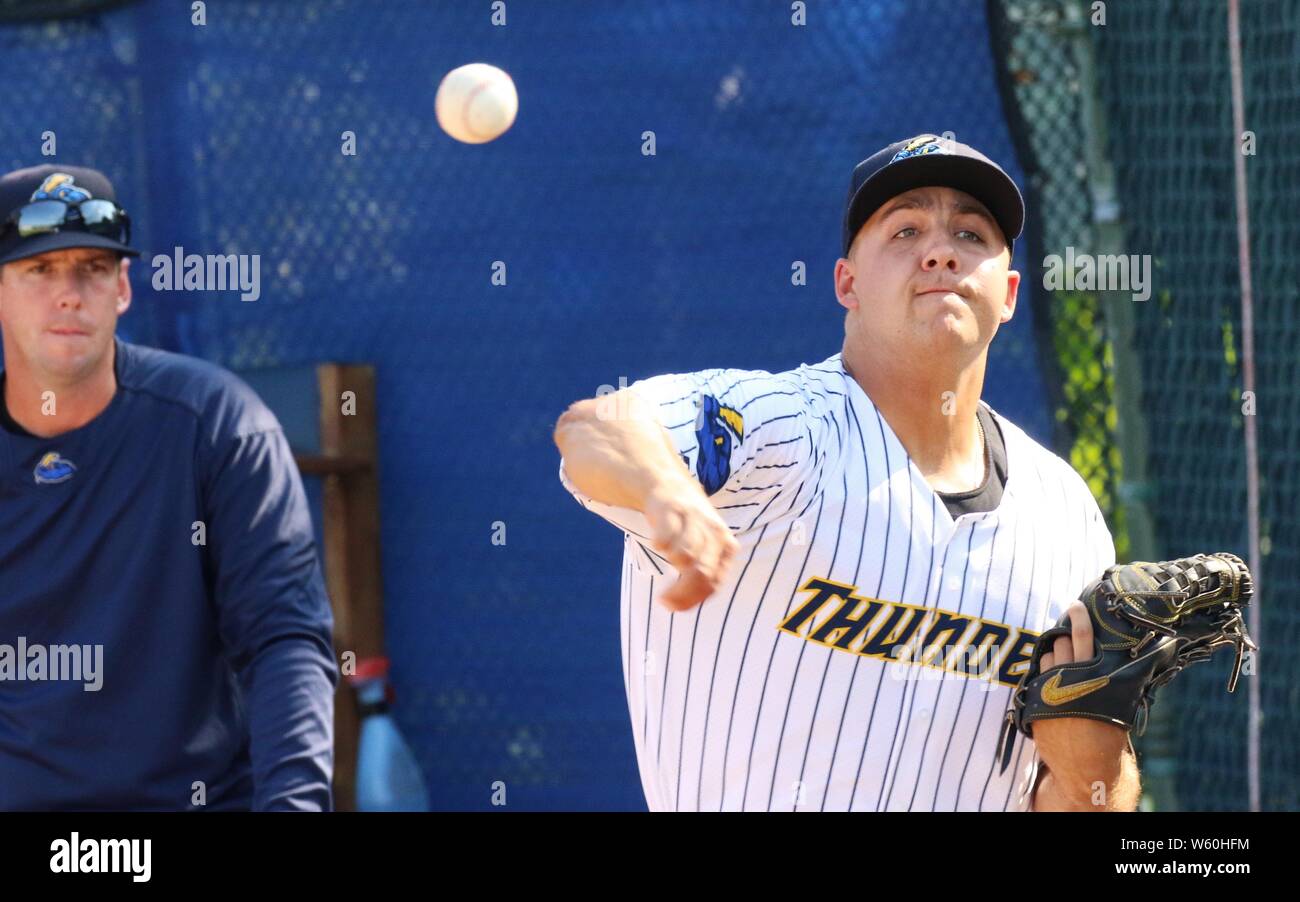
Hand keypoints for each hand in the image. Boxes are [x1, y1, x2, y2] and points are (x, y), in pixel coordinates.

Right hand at [643, 476, 739, 610]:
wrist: (670, 485)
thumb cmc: (690, 525)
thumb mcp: (707, 547)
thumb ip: (703, 573)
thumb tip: (685, 605)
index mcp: (726, 545)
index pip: (714, 582)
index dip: (692, 599)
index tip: (673, 608)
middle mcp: (714, 533)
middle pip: (701, 572)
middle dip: (682, 592)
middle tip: (664, 601)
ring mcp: (694, 521)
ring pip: (685, 556)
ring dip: (673, 564)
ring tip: (665, 560)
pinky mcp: (673, 511)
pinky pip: (666, 538)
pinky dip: (661, 545)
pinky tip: (658, 544)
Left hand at [1032, 600, 1134, 809]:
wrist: (1086, 768)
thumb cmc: (1107, 734)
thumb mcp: (1115, 702)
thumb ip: (1107, 677)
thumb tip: (1111, 653)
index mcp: (1092, 678)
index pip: (1082, 639)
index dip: (1079, 619)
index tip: (1075, 605)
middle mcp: (1066, 681)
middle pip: (1060, 644)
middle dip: (1064, 637)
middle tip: (1069, 633)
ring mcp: (1047, 691)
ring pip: (1046, 658)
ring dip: (1053, 654)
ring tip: (1063, 659)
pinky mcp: (1034, 703)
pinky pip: (1036, 677)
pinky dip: (1044, 673)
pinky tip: (1052, 677)